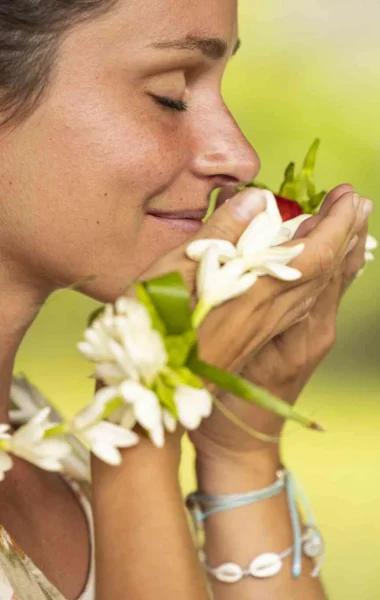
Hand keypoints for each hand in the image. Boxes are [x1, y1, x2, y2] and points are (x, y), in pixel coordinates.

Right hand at [101, 186, 366, 457]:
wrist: (154, 408)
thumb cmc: (151, 339)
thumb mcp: (172, 277)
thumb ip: (217, 237)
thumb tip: (256, 201)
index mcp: (254, 299)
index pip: (314, 258)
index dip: (336, 225)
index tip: (350, 196)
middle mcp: (271, 318)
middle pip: (325, 275)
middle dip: (345, 234)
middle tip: (355, 201)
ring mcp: (266, 333)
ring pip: (316, 291)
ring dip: (336, 255)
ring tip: (346, 226)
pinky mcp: (257, 340)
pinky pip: (303, 304)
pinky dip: (318, 278)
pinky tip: (313, 269)